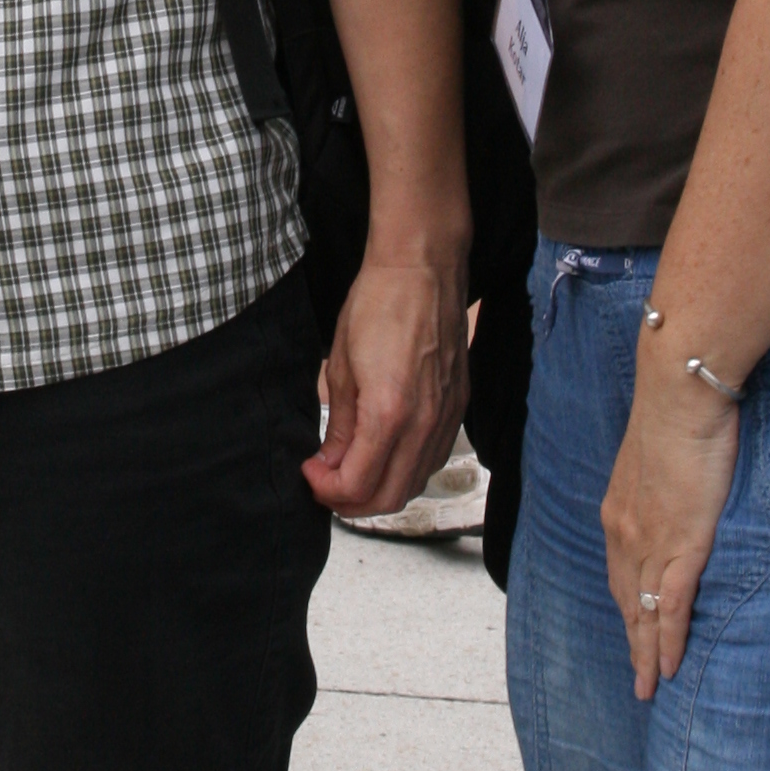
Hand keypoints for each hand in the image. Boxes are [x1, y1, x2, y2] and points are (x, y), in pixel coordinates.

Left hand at [306, 250, 469, 514]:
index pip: (358, 485)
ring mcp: (448, 417)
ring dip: (381, 491)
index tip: (310, 475)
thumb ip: (341, 426)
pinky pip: (434, 459)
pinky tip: (385, 456)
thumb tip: (331, 464)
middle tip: (325, 486)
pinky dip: (407, 471)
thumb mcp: (341, 367)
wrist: (423, 267)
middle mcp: (425, 424)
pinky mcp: (459, 406)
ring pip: (416, 484)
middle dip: (351, 503)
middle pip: (390, 498)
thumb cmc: (379, 303)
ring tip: (351, 473)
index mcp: (390, 413)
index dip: (327, 491)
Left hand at [600, 357, 742, 698]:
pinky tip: (667, 668)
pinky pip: (668, 608)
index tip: (632, 629)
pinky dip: (667, 641)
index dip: (628, 605)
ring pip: (643, 612)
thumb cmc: (679, 413)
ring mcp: (650, 543)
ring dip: (646, 653)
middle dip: (632, 639)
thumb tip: (679, 486)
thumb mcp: (662, 454)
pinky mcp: (679, 546)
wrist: (681, 394)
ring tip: (650, 686)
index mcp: (619, 510)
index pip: (622, 571)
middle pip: (626, 599)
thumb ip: (665, 480)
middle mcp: (626, 532)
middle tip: (638, 677)